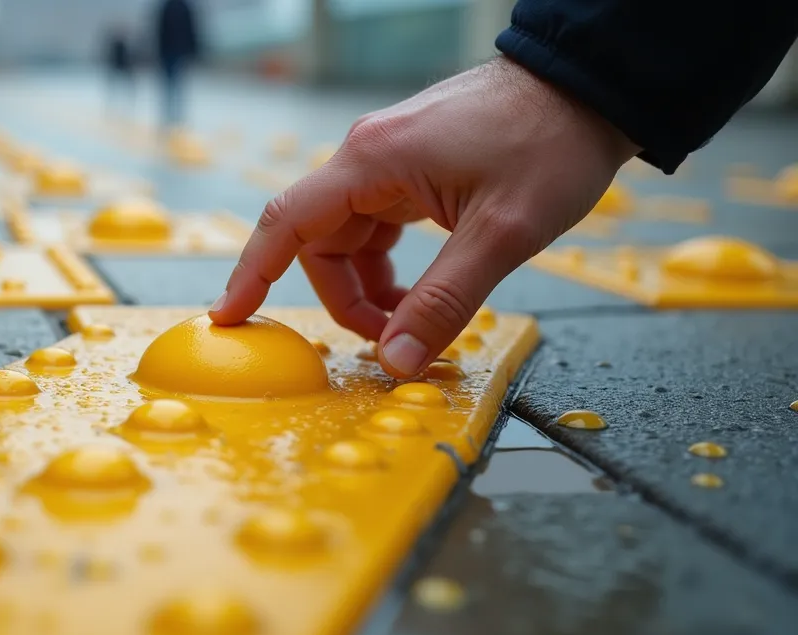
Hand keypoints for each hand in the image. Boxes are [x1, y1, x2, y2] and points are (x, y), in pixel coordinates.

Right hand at [208, 57, 639, 377]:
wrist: (591, 87)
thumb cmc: (551, 141)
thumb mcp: (502, 234)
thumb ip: (444, 301)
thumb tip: (398, 361)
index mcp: (373, 162)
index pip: (286, 223)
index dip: (252, 274)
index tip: (228, 316)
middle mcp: (369, 157)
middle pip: (320, 243)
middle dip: (346, 301)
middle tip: (389, 344)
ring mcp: (390, 160)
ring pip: (350, 240)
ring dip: (370, 288)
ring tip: (414, 322)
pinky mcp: (413, 167)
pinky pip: (378, 226)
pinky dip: (390, 267)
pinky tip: (422, 290)